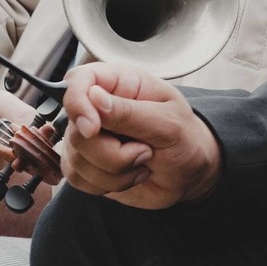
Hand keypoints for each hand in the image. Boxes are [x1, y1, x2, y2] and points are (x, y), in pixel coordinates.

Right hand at [60, 63, 219, 208]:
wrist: (190, 175)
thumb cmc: (185, 139)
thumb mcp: (169, 123)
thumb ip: (130, 112)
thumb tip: (93, 96)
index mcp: (120, 83)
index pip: (78, 80)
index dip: (78, 104)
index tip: (93, 129)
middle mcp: (97, 107)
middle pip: (76, 131)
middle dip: (113, 153)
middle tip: (146, 151)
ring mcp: (88, 137)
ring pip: (76, 160)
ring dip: (115, 171)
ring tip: (144, 160)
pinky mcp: (84, 164)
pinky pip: (77, 180)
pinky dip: (108, 185)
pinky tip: (131, 174)